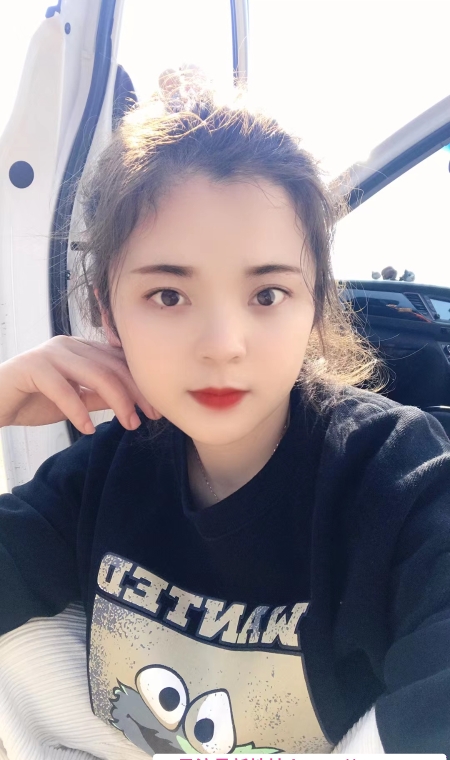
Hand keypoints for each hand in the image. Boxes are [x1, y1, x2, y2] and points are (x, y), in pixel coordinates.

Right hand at [0, 335, 162, 433]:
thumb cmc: (33, 399)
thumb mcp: (75, 400)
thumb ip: (100, 397)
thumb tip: (132, 403)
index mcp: (81, 349)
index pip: (119, 363)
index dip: (141, 384)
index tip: (157, 409)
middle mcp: (69, 345)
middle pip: (113, 366)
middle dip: (136, 393)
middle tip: (149, 418)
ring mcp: (51, 353)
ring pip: (95, 374)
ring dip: (117, 401)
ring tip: (128, 424)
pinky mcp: (32, 367)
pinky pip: (63, 389)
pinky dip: (78, 411)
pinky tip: (87, 429)